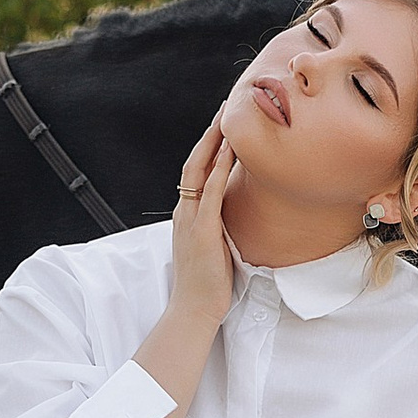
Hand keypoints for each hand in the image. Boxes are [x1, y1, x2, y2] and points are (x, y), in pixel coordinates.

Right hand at [169, 120, 239, 336]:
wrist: (193, 309)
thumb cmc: (206, 282)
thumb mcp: (211, 246)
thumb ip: (217, 225)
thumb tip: (234, 214)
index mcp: (186, 214)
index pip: (195, 170)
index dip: (208, 145)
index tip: (222, 124)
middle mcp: (184, 211)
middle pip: (194, 161)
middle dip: (209, 133)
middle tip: (224, 108)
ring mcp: (191, 219)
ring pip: (199, 170)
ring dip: (214, 143)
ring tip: (227, 119)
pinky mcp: (202, 231)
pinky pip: (211, 193)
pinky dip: (220, 170)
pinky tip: (230, 152)